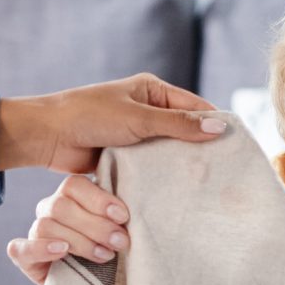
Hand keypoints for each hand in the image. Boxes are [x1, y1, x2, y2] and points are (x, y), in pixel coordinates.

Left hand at [0, 75, 224, 173]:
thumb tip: (219, 128)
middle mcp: (146, 111)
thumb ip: (178, 125)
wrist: (48, 136)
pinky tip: (176, 193)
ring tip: (206, 186)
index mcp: (152, 91)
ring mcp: (135, 136)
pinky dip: (160, 178)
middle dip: (199, 149)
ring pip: (166, 152)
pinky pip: (149, 167)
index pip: (194, 107)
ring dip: (179, 166)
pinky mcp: (124, 157)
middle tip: (224, 172)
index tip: (236, 146)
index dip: (214, 125)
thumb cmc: (90, 116)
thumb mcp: (138, 119)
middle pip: (183, 131)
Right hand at [6, 174, 127, 284]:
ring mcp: (35, 232)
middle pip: (61, 206)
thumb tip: (124, 215)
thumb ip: (115, 217)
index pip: (74, 185)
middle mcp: (49, 209)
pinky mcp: (24, 257)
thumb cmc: (109, 250)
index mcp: (70, 195)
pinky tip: (62, 251)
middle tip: (120, 242)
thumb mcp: (115, 229)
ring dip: (79, 242)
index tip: (123, 217)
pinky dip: (41, 248)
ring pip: (46, 226)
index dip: (98, 199)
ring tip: (105, 255)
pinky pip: (19, 248)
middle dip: (95, 225)